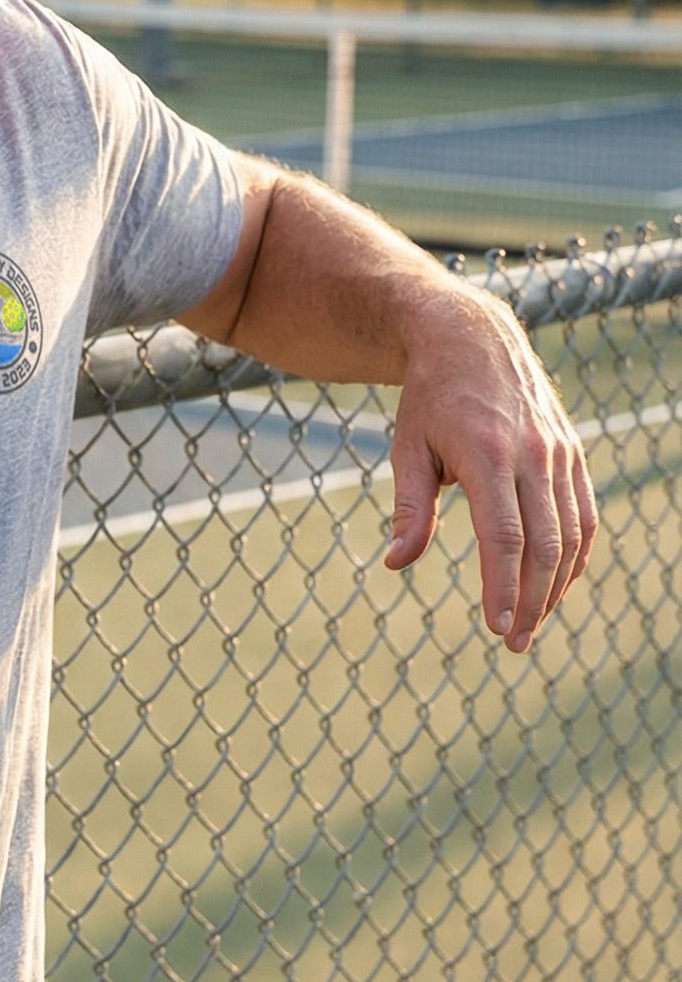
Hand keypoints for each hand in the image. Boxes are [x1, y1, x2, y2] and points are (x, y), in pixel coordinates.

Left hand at [384, 289, 596, 652]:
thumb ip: (410, 509)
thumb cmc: (429, 399)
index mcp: (487, 454)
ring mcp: (558, 452)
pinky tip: (558, 584)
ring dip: (556, 585)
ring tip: (533, 623)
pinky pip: (584, 514)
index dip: (503, 587)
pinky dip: (576, 555)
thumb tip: (396, 563)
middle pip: (544, 544)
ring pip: (572, 533)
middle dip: (532, 600)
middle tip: (515, 642)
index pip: (504, 537)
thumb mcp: (408, 449)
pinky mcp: (572, 452)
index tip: (497, 628)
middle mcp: (532, 454)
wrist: (471, 338)